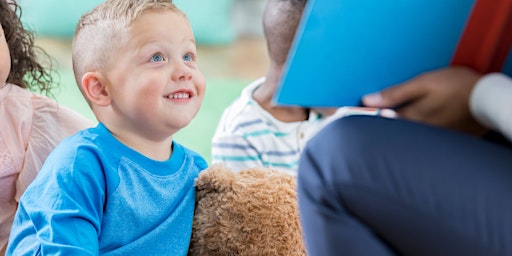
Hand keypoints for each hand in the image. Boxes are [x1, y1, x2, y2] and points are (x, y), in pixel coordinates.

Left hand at [362, 66, 487, 134]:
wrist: (488, 98)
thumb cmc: (456, 86)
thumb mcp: (424, 82)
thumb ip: (395, 93)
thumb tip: (368, 100)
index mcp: (410, 118)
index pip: (378, 123)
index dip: (362, 120)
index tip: (348, 117)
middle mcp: (417, 133)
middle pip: (388, 134)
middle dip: (374, 129)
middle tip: (360, 123)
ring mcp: (429, 139)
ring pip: (401, 139)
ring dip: (389, 135)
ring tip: (379, 129)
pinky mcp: (440, 141)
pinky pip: (417, 142)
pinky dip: (407, 138)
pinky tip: (403, 133)